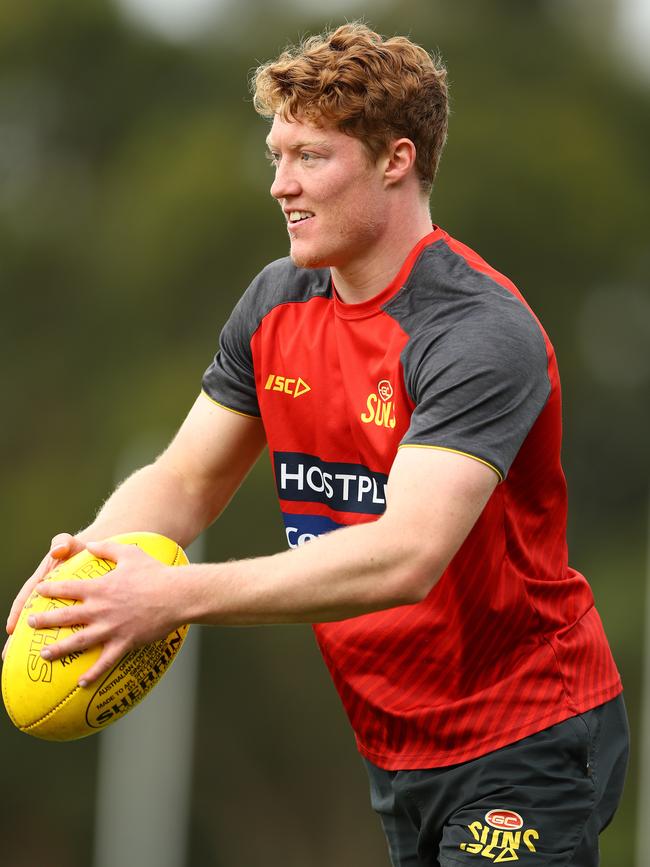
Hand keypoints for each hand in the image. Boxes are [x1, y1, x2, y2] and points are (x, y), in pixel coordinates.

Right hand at [3, 533, 84, 658]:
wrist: (98, 553)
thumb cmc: (80, 550)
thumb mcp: (70, 544)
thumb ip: (61, 543)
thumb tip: (58, 550)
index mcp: (44, 582)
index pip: (27, 597)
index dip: (18, 612)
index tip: (11, 628)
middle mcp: (51, 598)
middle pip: (33, 618)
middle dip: (21, 636)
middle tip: (11, 654)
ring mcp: (63, 606)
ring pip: (52, 628)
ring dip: (42, 643)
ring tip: (34, 663)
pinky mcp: (79, 613)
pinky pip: (72, 629)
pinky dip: (69, 644)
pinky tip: (68, 659)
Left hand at [25, 539, 179, 685]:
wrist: (176, 595)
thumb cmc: (155, 573)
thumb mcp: (130, 553)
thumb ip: (107, 548)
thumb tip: (90, 544)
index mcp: (101, 588)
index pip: (68, 589)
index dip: (50, 590)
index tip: (38, 591)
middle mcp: (101, 609)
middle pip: (66, 616)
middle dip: (45, 620)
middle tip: (30, 624)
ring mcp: (111, 628)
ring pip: (79, 641)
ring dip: (60, 649)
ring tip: (45, 654)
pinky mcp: (125, 642)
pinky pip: (105, 661)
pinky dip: (92, 673)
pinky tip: (81, 683)